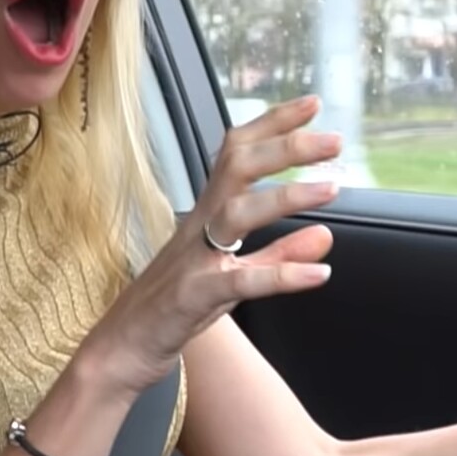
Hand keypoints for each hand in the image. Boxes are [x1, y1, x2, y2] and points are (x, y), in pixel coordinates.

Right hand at [81, 96, 342, 393]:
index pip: (237, 154)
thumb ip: (279, 255)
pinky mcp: (193, 297)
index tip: (311, 105)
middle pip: (237, 168)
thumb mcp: (234, 278)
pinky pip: (239, 280)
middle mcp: (199, 227)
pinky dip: (281, 276)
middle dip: (285, 146)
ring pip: (235, 212)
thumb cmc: (173, 309)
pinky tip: (318, 274)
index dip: (272, 126)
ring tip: (331, 188)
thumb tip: (325, 235)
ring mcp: (193, 260)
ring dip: (285, 196)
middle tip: (334, 140)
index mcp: (208, 215)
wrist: (122, 350)